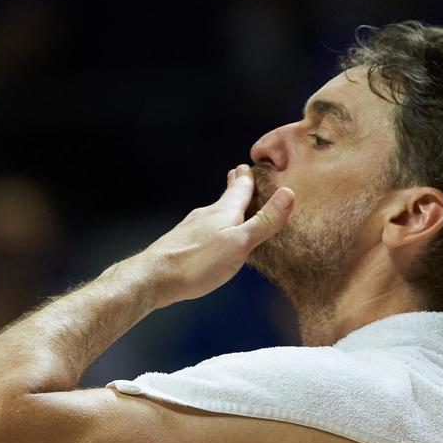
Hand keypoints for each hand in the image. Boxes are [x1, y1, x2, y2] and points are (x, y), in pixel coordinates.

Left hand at [142, 163, 293, 306]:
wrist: (154, 277)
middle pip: (224, 198)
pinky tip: (211, 236)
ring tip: (230, 205)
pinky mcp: (181, 244)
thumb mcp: (240, 243)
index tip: (248, 165)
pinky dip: (213, 226)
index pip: (239, 188)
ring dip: (224, 207)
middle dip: (234, 187)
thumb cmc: (199, 262)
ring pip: (213, 213)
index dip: (247, 177)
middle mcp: (206, 215)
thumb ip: (264, 221)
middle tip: (238, 174)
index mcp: (223, 211)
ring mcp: (191, 229)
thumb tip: (288, 193)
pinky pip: (203, 229)